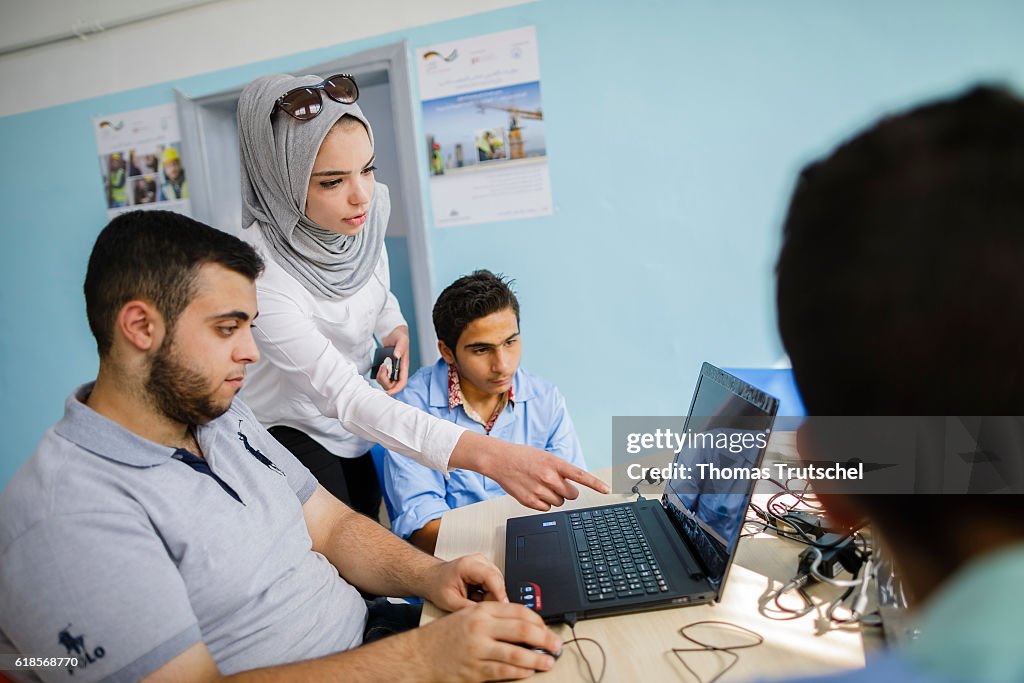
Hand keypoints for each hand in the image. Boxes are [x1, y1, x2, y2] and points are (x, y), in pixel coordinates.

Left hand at [378, 325, 409, 394]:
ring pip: (385, 382)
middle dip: (384, 381)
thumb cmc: (400, 337)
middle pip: (391, 385)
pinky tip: (378, 366)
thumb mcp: (402, 340)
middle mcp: (398, 370)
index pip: (402, 382)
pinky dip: (377, 374)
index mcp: (404, 366)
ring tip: (380, 365)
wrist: (392, 333)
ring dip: (380, 377)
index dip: (396, 389)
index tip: (388, 392)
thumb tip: (396, 355)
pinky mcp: (385, 368)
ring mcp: (391, 370)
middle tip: (381, 368)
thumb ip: (400, 347)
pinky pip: (380, 376)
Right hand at [411, 602, 560, 681]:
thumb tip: (524, 625)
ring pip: (516, 653)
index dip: (538, 621)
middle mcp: (480, 627)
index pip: (519, 611)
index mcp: (480, 611)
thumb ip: (493, 618)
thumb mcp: (468, 616)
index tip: (547, 629)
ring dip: (537, 658)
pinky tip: (529, 671)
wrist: (418, 655)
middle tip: (556, 645)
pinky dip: (520, 672)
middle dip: (544, 639)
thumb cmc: (443, 636)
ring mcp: (477, 650)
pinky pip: (504, 671)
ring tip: (548, 661)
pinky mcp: (474, 670)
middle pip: (522, 630)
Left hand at [420, 554, 508, 611]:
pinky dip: (488, 594)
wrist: (432, 578)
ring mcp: (483, 564)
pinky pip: (495, 584)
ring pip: (498, 583)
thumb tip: (487, 614)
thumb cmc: (437, 585)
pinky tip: (475, 597)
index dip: (499, 593)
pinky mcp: (485, 569)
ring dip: (490, 596)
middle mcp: (478, 561)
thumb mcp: (450, 601)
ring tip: (473, 601)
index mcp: (468, 565)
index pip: (491, 577)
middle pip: (497, 581)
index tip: (502, 607)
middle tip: (480, 608)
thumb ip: (469, 608)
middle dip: (493, 598)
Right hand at [452, 435, 609, 510]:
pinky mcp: (529, 501)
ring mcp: (539, 490)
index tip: (607, 490)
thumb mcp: (545, 457)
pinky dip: (543, 503)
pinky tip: (534, 492)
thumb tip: (571, 486)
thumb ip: (560, 470)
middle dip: (567, 491)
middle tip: (555, 483)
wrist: (499, 459)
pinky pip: (547, 508)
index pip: (580, 475)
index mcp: (555, 463)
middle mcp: (549, 477)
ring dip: (554, 497)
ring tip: (541, 485)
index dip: (595, 484)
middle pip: (572, 494)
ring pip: (560, 502)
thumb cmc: (523, 456)